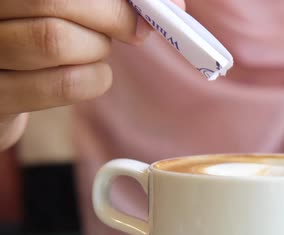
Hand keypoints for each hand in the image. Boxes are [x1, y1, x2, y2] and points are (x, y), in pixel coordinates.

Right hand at [0, 0, 184, 149]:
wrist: (5, 84)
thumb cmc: (46, 32)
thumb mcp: (72, 9)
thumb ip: (114, 1)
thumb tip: (174, 4)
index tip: (148, 6)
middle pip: (54, 1)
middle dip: (111, 17)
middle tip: (133, 29)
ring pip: (56, 41)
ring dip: (96, 49)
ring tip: (93, 50)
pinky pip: (63, 84)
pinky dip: (95, 79)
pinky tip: (90, 75)